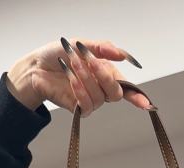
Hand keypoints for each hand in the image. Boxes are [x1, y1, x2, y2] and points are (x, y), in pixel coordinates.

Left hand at [7, 37, 150, 114]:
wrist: (37, 67)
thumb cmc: (59, 55)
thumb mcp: (82, 44)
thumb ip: (102, 48)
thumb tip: (121, 54)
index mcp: (107, 74)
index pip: (127, 88)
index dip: (137, 97)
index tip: (146, 103)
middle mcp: (102, 89)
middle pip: (116, 93)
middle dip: (104, 76)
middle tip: (90, 60)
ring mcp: (92, 100)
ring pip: (100, 97)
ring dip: (87, 78)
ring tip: (73, 64)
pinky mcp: (80, 109)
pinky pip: (87, 104)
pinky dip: (80, 90)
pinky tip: (72, 80)